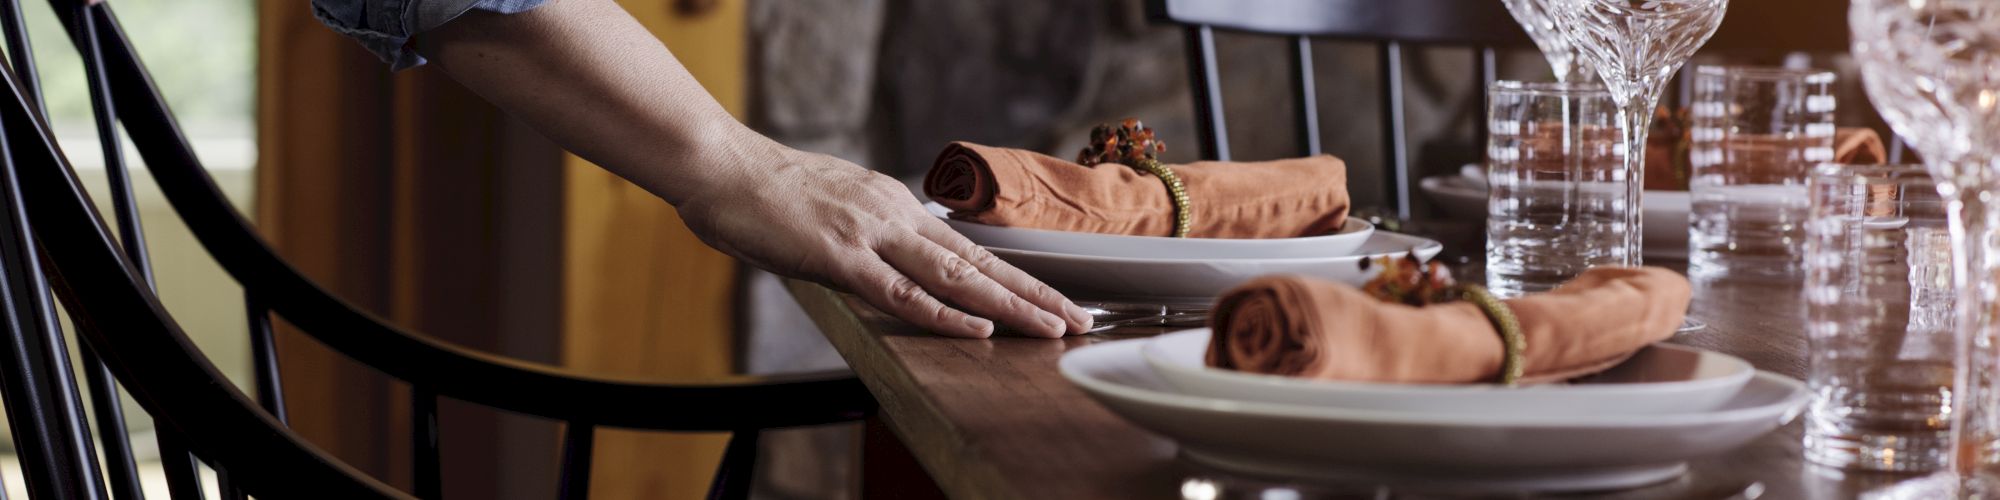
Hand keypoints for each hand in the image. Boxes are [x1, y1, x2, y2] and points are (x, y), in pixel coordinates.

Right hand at [676, 143, 1091, 337]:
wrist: (719, 166)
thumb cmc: (764, 192)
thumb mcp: (833, 205)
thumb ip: (868, 231)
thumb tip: (892, 256)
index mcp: (892, 203)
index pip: (966, 246)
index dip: (1014, 275)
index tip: (1052, 297)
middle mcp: (892, 213)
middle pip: (977, 261)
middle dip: (1033, 293)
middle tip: (1078, 318)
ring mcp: (869, 234)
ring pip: (955, 276)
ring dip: (1008, 305)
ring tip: (1050, 327)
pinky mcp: (839, 256)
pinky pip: (901, 292)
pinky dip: (944, 313)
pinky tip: (979, 327)